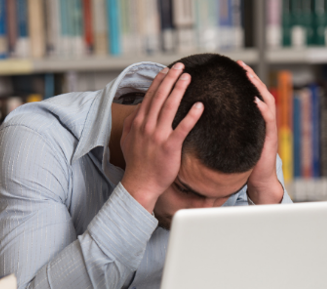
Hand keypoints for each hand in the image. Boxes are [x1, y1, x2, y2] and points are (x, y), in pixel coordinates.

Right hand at [120, 63, 203, 212]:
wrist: (140, 184)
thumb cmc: (136, 164)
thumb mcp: (127, 140)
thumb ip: (131, 123)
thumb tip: (136, 111)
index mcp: (138, 123)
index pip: (150, 97)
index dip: (159, 81)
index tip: (168, 70)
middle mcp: (147, 126)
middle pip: (161, 97)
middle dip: (171, 79)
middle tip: (182, 66)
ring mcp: (158, 136)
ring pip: (170, 107)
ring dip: (179, 90)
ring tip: (189, 78)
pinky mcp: (170, 146)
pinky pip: (182, 128)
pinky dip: (191, 116)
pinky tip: (199, 106)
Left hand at [239, 60, 284, 204]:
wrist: (258, 180)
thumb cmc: (244, 163)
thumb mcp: (233, 141)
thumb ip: (226, 129)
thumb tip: (205, 121)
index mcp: (254, 120)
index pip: (250, 95)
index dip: (243, 81)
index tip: (233, 68)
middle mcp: (263, 121)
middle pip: (260, 93)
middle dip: (251, 78)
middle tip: (241, 65)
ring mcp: (269, 129)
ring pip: (267, 102)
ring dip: (258, 88)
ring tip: (249, 76)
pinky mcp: (270, 138)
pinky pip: (268, 120)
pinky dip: (263, 109)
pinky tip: (256, 101)